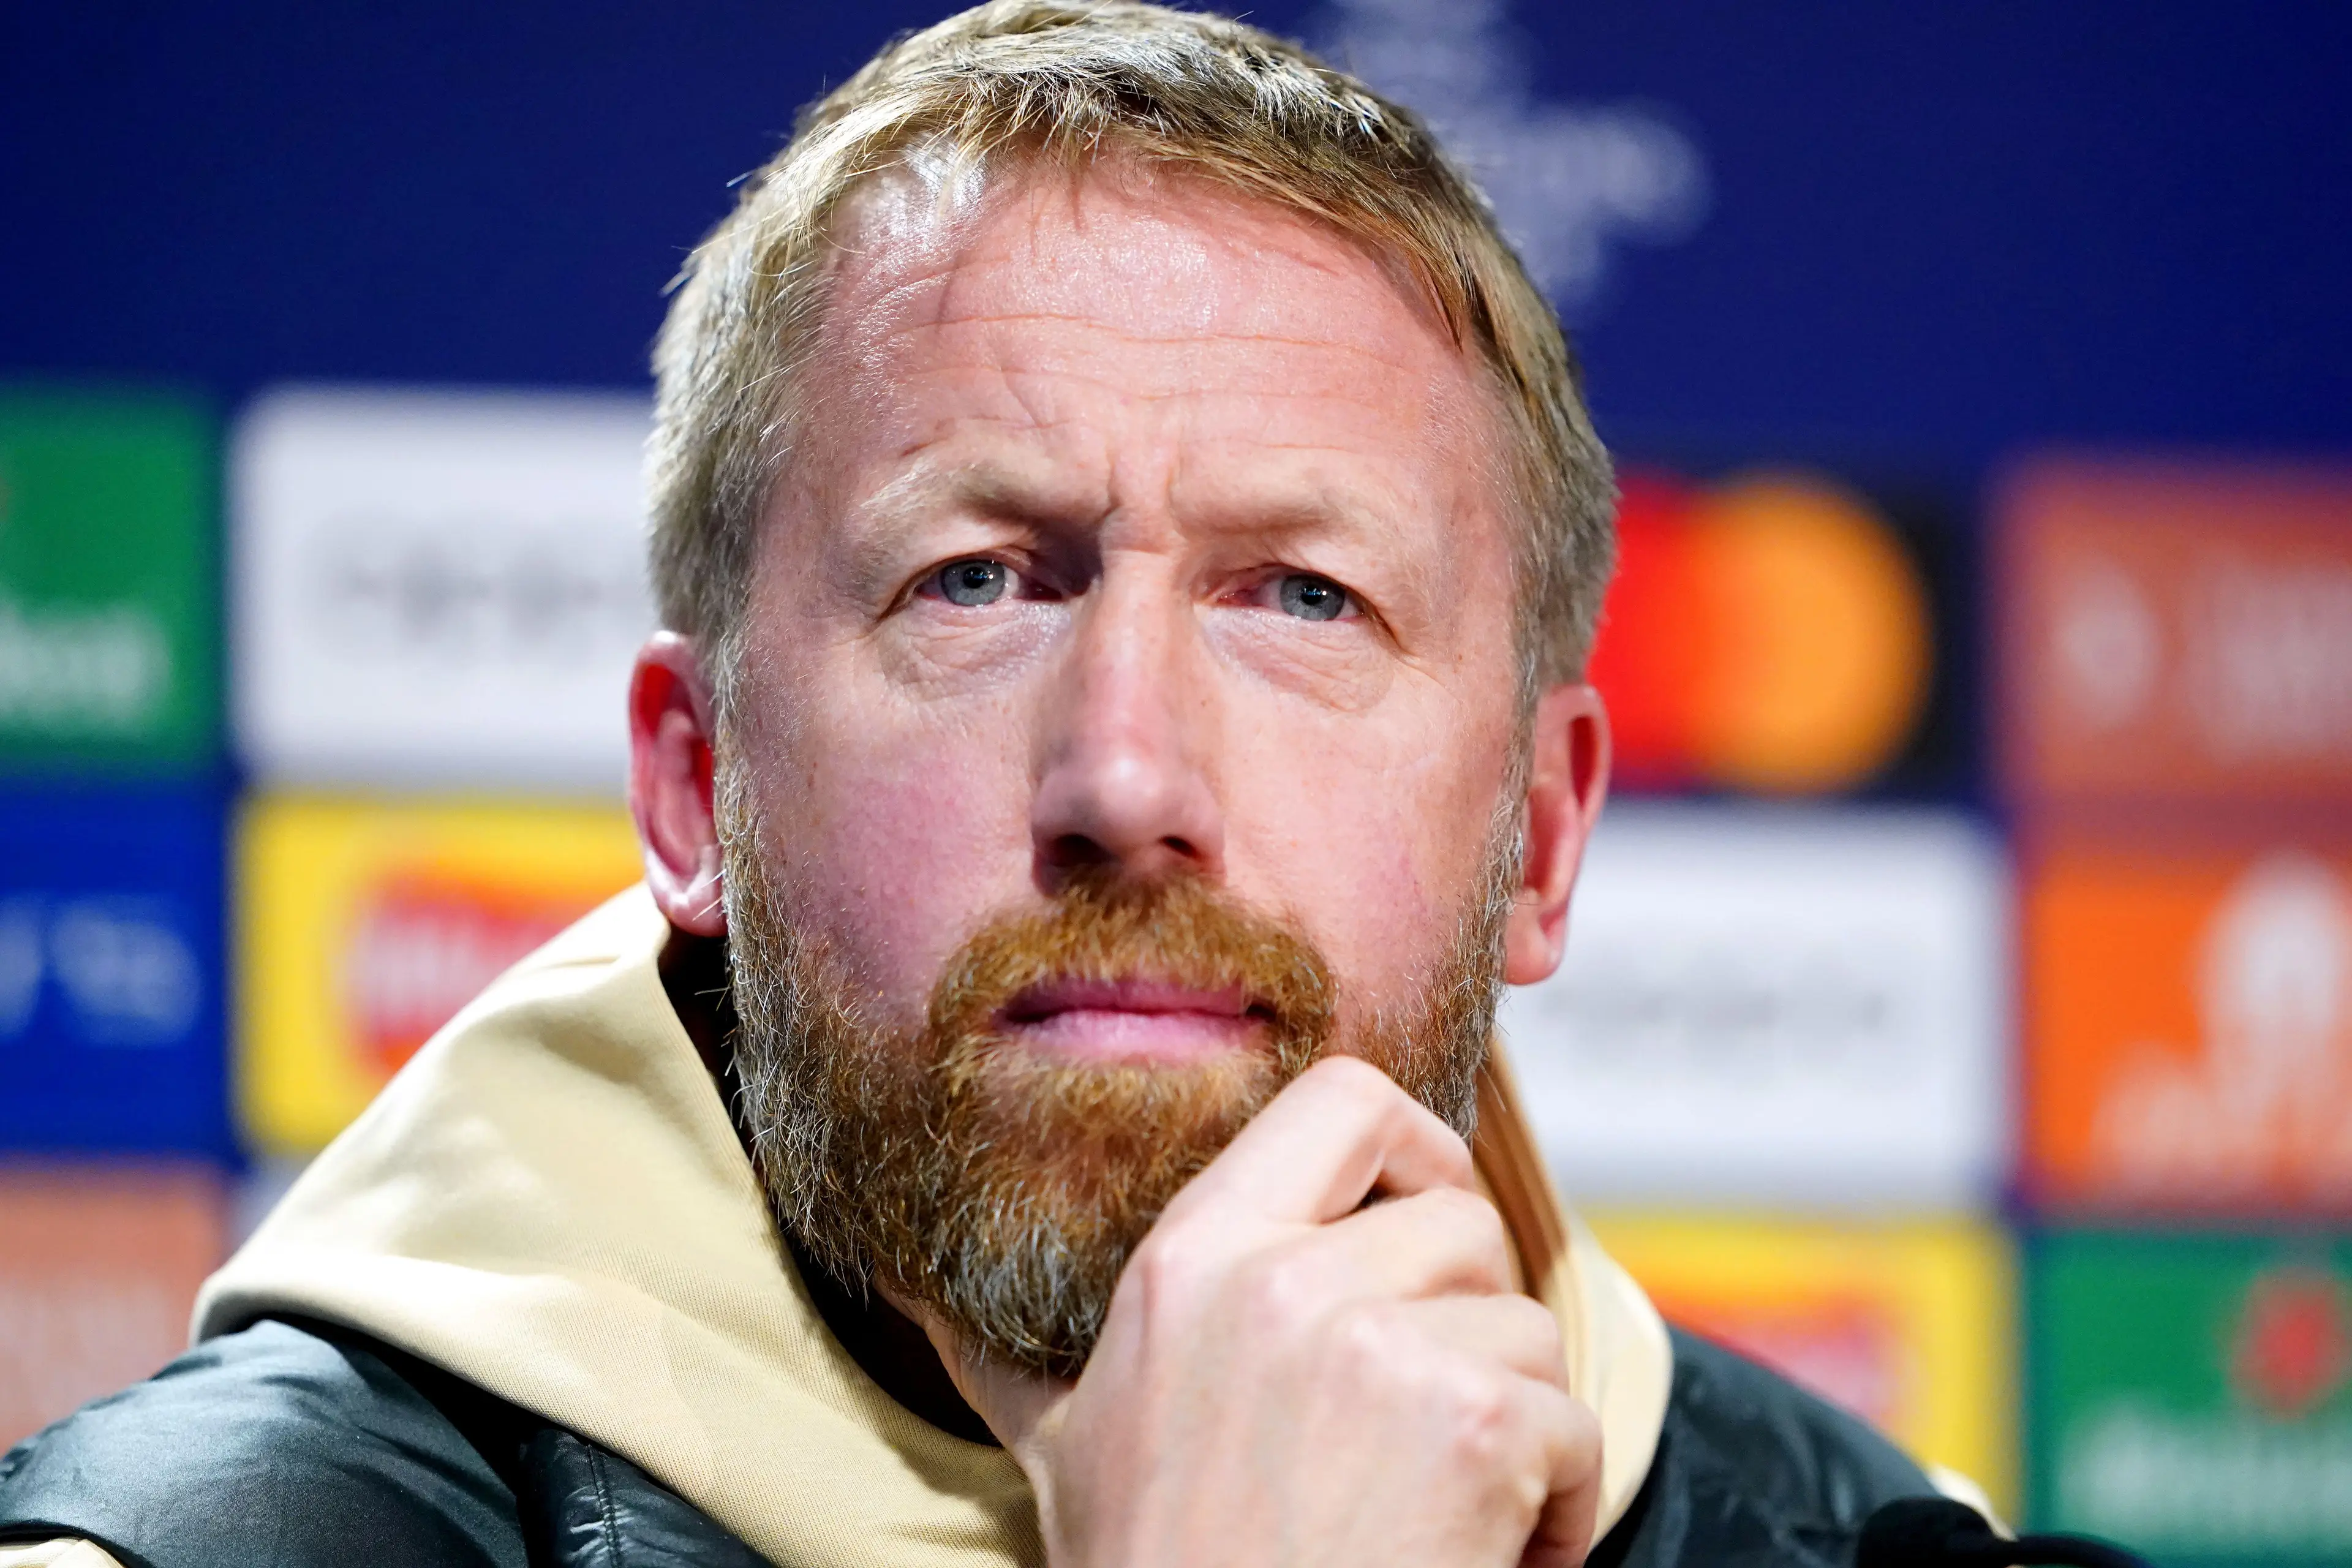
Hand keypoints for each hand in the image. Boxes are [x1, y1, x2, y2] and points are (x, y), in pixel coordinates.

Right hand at [927, 1055, 1603, 1567]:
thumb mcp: (1061, 1449)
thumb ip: (1010, 1358)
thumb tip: (915, 1296)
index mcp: (1190, 1257)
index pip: (1341, 1097)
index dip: (1412, 1143)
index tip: (1426, 1210)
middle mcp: (1281, 1281)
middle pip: (1460, 1219)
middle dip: (1476, 1316)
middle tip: (1438, 1415)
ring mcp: (1380, 1347)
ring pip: (1524, 1326)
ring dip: (1520, 1423)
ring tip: (1454, 1509)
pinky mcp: (1471, 1423)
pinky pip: (1570, 1420)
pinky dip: (1560, 1502)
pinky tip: (1495, 1555)